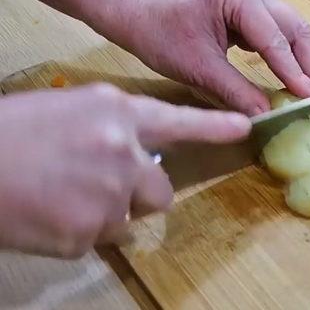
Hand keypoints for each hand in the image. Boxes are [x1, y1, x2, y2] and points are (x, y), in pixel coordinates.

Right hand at [0, 83, 250, 257]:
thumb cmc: (11, 132)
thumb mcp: (68, 110)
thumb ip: (111, 126)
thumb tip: (134, 149)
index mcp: (116, 113)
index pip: (179, 122)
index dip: (215, 126)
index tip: (246, 127)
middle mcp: (123, 151)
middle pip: (160, 189)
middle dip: (138, 193)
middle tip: (99, 186)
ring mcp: (109, 194)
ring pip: (130, 217)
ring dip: (107, 213)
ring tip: (64, 197)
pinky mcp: (88, 232)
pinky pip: (98, 239)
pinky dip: (78, 233)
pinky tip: (49, 214)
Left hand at [95, 0, 309, 115]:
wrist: (137, 14)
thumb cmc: (160, 37)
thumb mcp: (198, 69)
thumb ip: (237, 91)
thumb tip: (267, 117)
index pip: (276, 41)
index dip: (296, 74)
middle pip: (296, 29)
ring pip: (294, 29)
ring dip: (305, 61)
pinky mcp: (253, 7)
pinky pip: (281, 32)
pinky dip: (291, 56)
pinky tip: (296, 79)